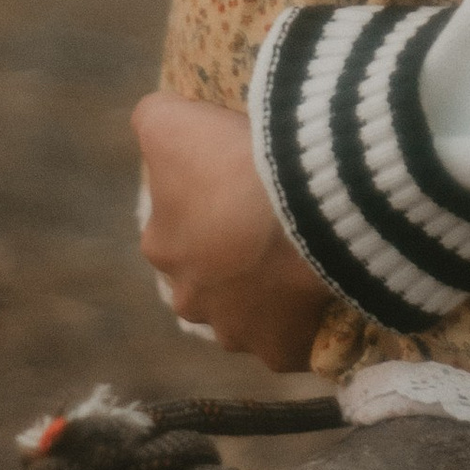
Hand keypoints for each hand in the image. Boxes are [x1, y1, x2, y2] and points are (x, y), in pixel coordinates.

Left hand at [132, 93, 330, 367]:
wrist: (304, 208)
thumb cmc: (231, 163)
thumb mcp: (169, 120)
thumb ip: (151, 119)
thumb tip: (152, 123)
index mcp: (161, 247)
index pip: (175, 225)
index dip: (206, 202)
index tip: (239, 182)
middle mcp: (190, 300)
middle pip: (207, 278)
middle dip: (230, 258)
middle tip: (270, 222)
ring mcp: (236, 332)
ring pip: (244, 316)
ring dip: (262, 295)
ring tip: (297, 259)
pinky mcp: (280, 350)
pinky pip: (290, 343)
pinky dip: (302, 327)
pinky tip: (319, 298)